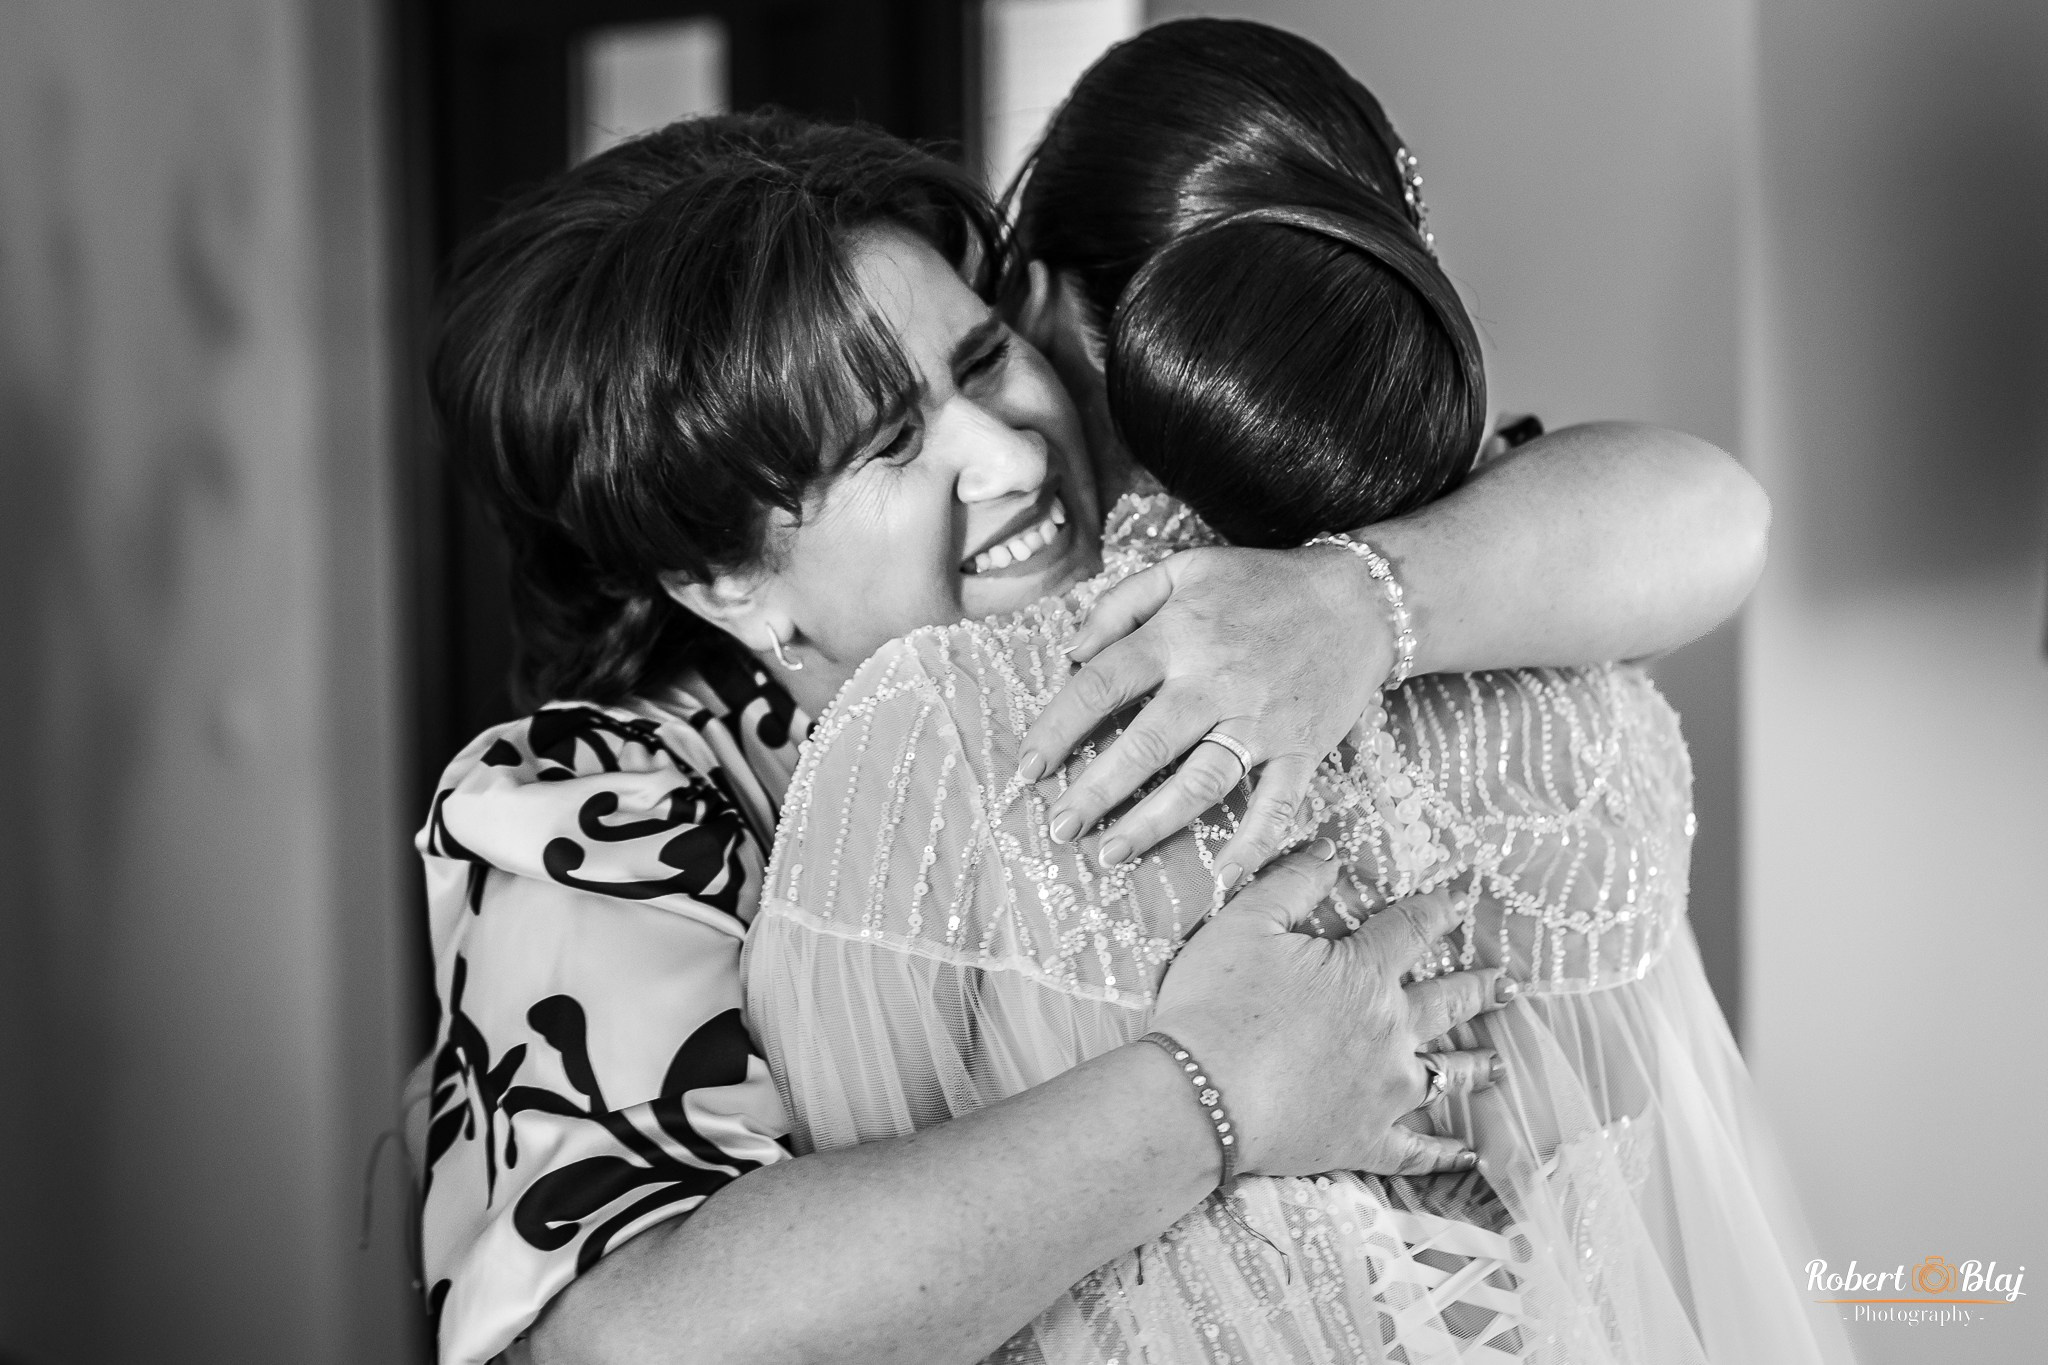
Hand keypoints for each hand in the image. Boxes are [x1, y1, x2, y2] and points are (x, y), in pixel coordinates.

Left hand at [1019, 544, 1392, 885]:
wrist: (1360, 597)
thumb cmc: (1260, 584)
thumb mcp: (1185, 569)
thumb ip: (1122, 603)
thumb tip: (1071, 651)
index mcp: (1180, 635)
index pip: (1102, 683)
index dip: (1057, 727)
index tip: (1029, 767)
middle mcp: (1216, 681)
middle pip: (1143, 744)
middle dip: (1094, 791)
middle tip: (1059, 829)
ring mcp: (1262, 719)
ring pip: (1200, 781)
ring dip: (1152, 824)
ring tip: (1110, 854)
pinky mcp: (1303, 747)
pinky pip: (1278, 803)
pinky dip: (1254, 842)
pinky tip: (1224, 876)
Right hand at [1147, 842, 1512, 1178]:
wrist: (1200, 1096)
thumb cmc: (1216, 1004)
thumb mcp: (1245, 923)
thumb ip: (1293, 883)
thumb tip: (1330, 850)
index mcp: (1363, 974)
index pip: (1410, 930)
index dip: (1435, 912)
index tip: (1458, 903)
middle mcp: (1389, 1031)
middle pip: (1447, 1003)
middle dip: (1479, 989)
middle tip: (1508, 985)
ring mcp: (1383, 1091)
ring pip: (1445, 1074)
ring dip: (1475, 1066)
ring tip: (1499, 1063)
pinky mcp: (1364, 1140)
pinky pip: (1417, 1152)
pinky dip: (1445, 1154)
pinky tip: (1468, 1155)